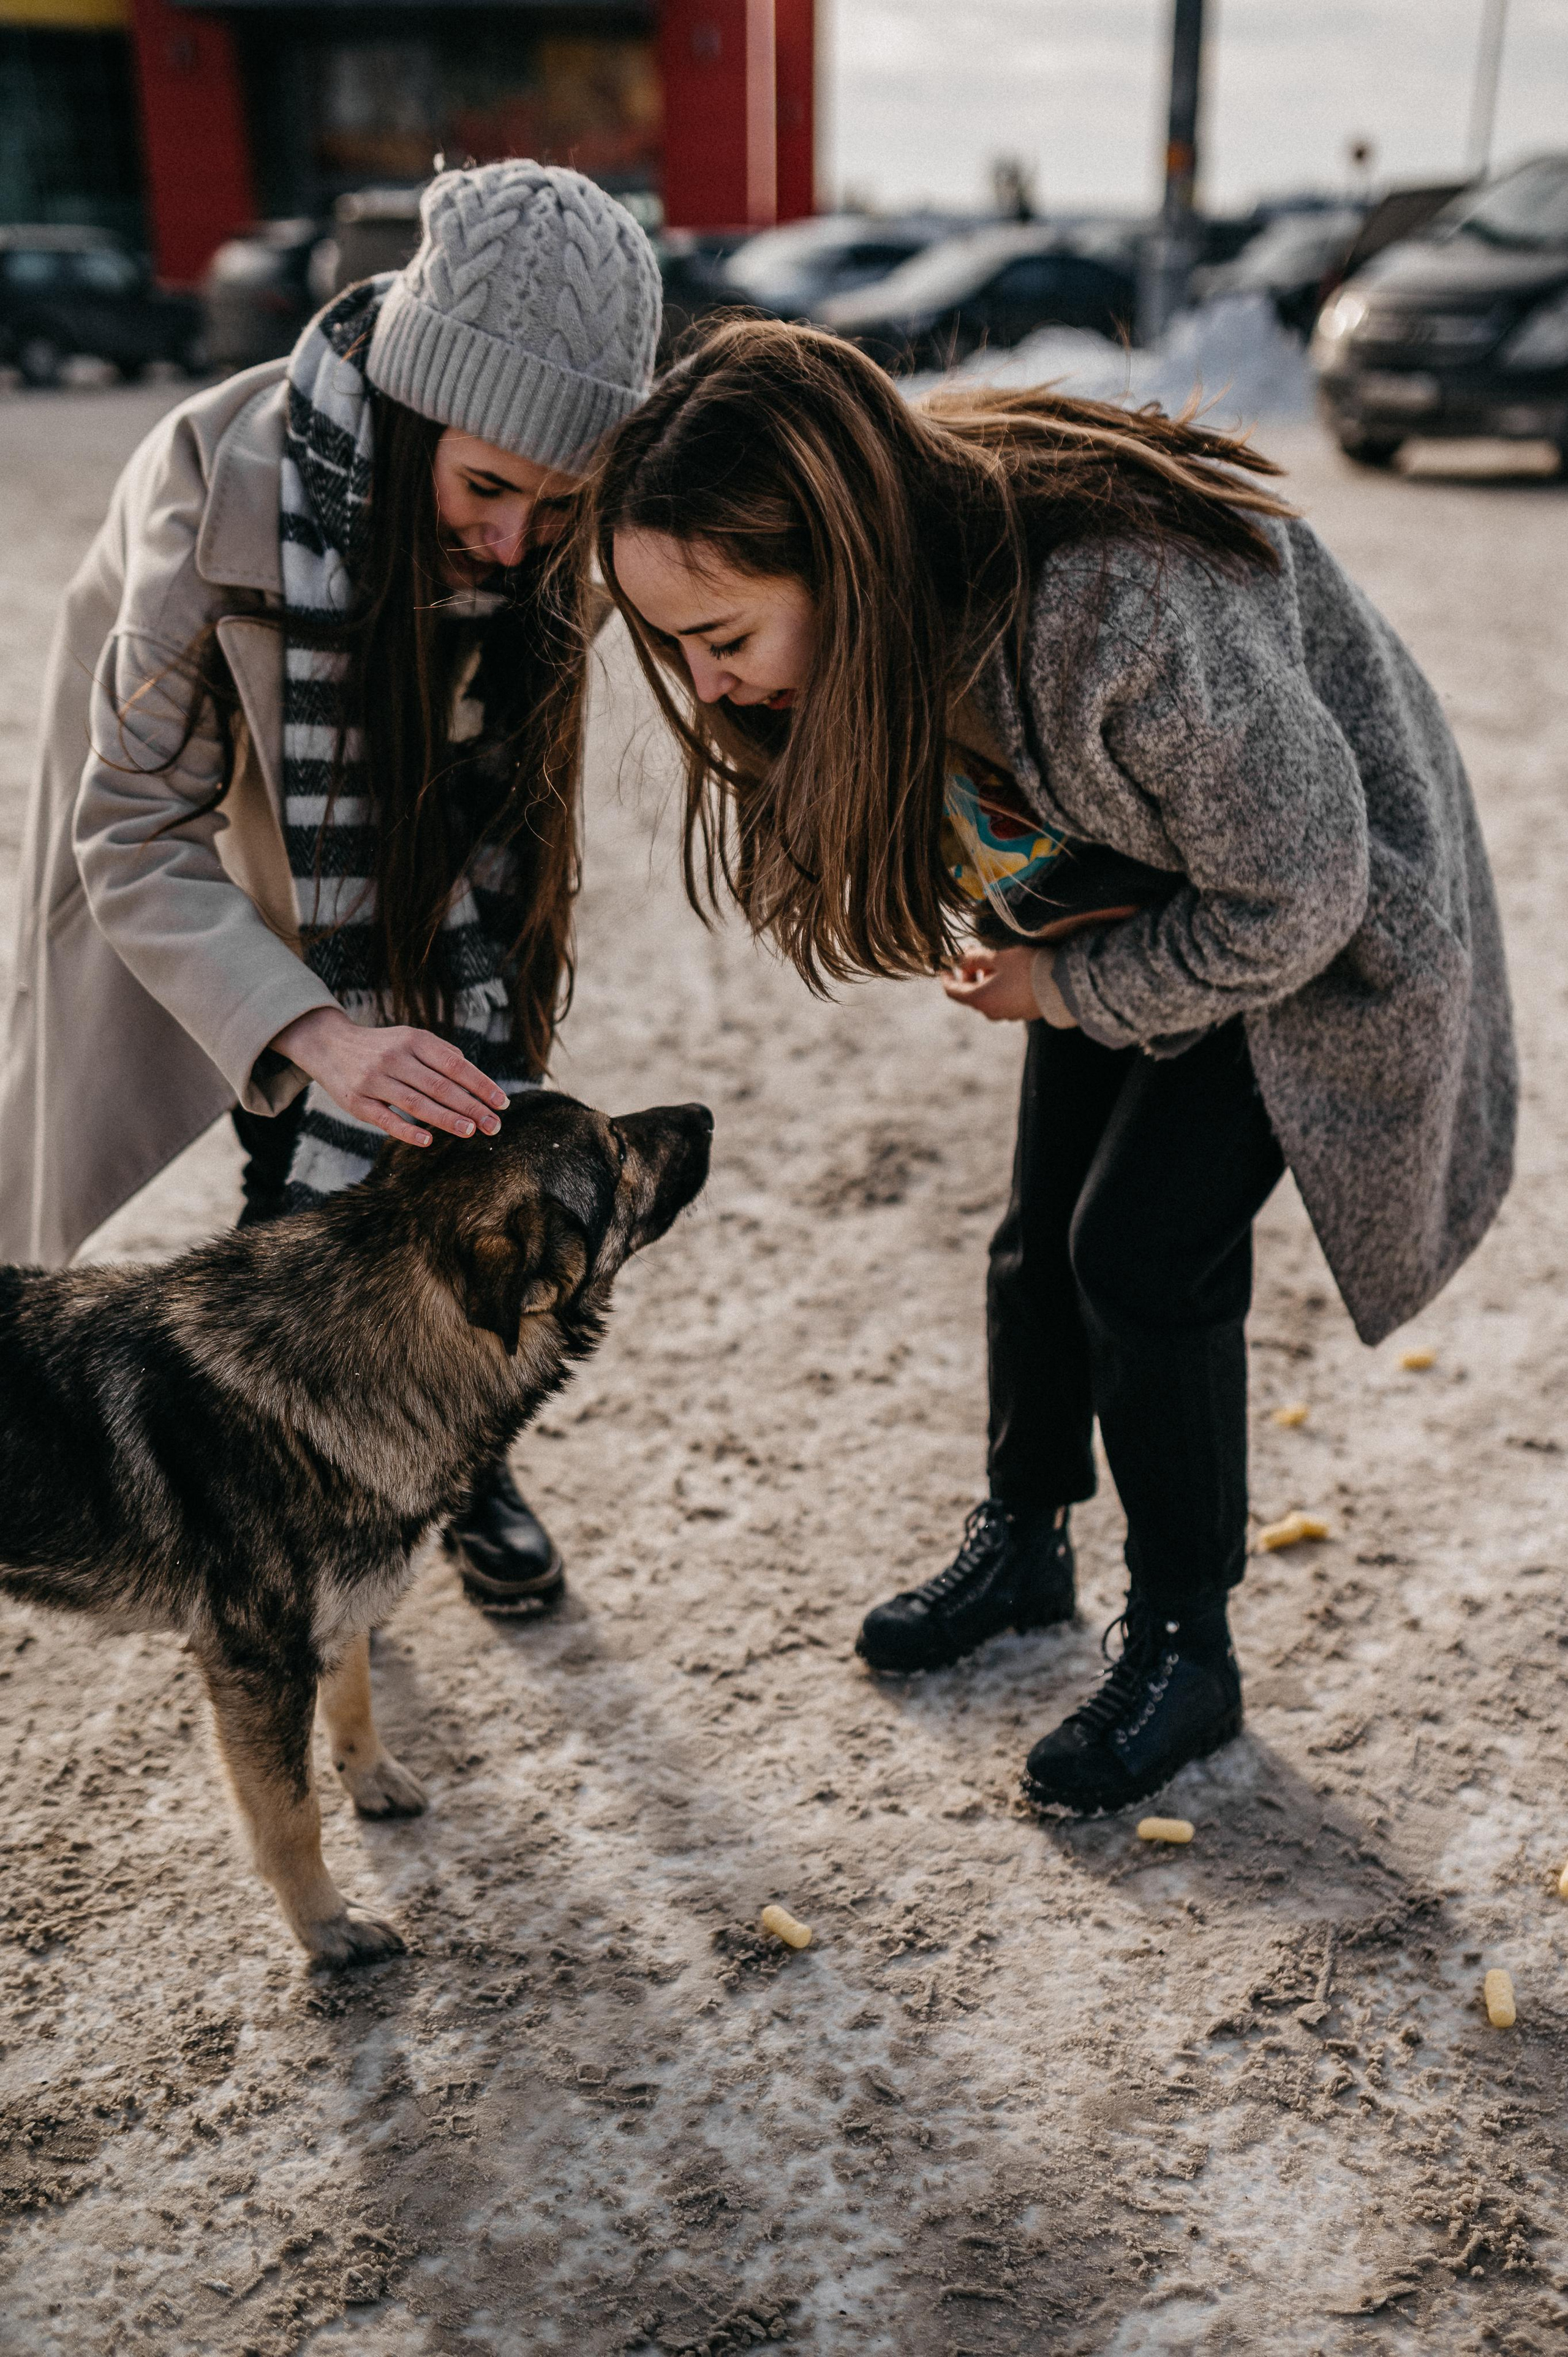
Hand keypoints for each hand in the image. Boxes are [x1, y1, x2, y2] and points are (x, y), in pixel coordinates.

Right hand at [271, 1006, 508, 1147]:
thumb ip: (442, 1054)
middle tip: (494, 1125)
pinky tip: (429, 1140)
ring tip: (472, 1131)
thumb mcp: (410, 1038)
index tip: (502, 1103)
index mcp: (413, 1040)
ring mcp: (374, 1080)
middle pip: (440, 1086)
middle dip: (471, 1107)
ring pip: (416, 1102)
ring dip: (446, 1118)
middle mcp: (394, 1057)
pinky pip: (386, 1119)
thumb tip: (475, 1078)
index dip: (481, 1084)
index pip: (455, 1065)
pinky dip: (407, 1130)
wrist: (328, 1044)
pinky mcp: (357, 1102)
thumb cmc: (382, 1046)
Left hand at [940, 945, 1042, 1023]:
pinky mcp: (1022, 1014)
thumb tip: (960, 959)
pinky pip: (1004, 1001)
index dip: (946, 979)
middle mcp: (991, 1011)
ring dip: (986, 982)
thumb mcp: (998, 957)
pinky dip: (1001, 989)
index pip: (953, 992)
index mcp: (980, 999)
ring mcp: (1007, 1015)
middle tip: (975, 957)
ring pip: (989, 998)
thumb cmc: (1027, 968)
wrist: (1062, 985)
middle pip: (971, 995)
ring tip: (996, 964)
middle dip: (970, 975)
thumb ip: (975, 958)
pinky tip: (1012, 975)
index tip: (944, 968)